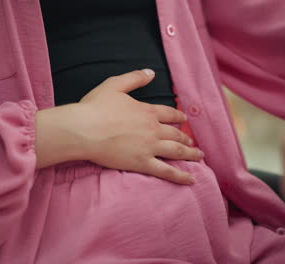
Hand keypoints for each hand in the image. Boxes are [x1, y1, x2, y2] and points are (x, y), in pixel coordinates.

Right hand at [76, 69, 201, 183]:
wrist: (84, 130)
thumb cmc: (95, 107)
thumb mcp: (114, 85)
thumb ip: (134, 78)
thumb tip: (151, 72)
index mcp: (147, 111)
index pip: (169, 114)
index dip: (178, 116)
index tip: (184, 120)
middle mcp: (153, 129)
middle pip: (175, 133)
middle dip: (186, 137)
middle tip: (193, 142)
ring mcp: (149, 147)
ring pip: (176, 151)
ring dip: (190, 153)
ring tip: (199, 156)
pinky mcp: (142, 163)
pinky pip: (166, 171)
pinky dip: (180, 175)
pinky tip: (191, 179)